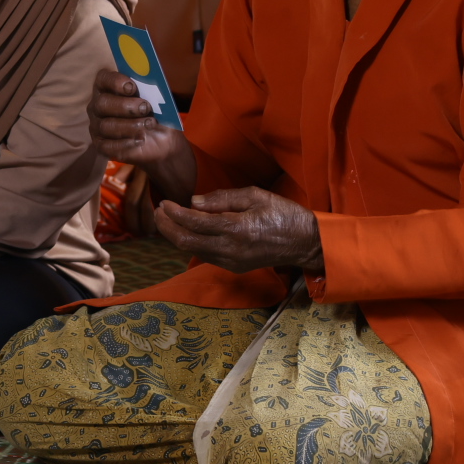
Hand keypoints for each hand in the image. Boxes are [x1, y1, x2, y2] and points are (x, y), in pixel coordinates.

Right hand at [88, 70, 197, 200]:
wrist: (161, 140)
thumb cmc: (154, 113)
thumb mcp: (157, 100)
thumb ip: (151, 91)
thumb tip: (152, 87)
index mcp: (108, 88)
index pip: (103, 79)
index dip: (115, 82)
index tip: (132, 87)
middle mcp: (98, 105)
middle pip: (103, 103)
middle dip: (125, 106)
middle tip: (145, 108)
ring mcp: (97, 126)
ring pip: (106, 126)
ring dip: (130, 125)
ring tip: (149, 125)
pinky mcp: (101, 145)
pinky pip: (108, 146)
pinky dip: (126, 143)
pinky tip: (141, 140)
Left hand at [155, 186, 322, 273]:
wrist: (306, 242)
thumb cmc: (283, 214)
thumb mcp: (255, 195)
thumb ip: (223, 198)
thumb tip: (194, 201)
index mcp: (237, 228)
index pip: (194, 222)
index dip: (174, 212)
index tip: (164, 202)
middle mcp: (231, 249)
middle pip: (186, 241)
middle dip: (166, 227)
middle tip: (158, 212)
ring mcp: (232, 261)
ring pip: (192, 251)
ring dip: (176, 236)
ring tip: (167, 219)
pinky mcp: (234, 267)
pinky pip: (205, 255)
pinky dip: (191, 243)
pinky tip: (187, 231)